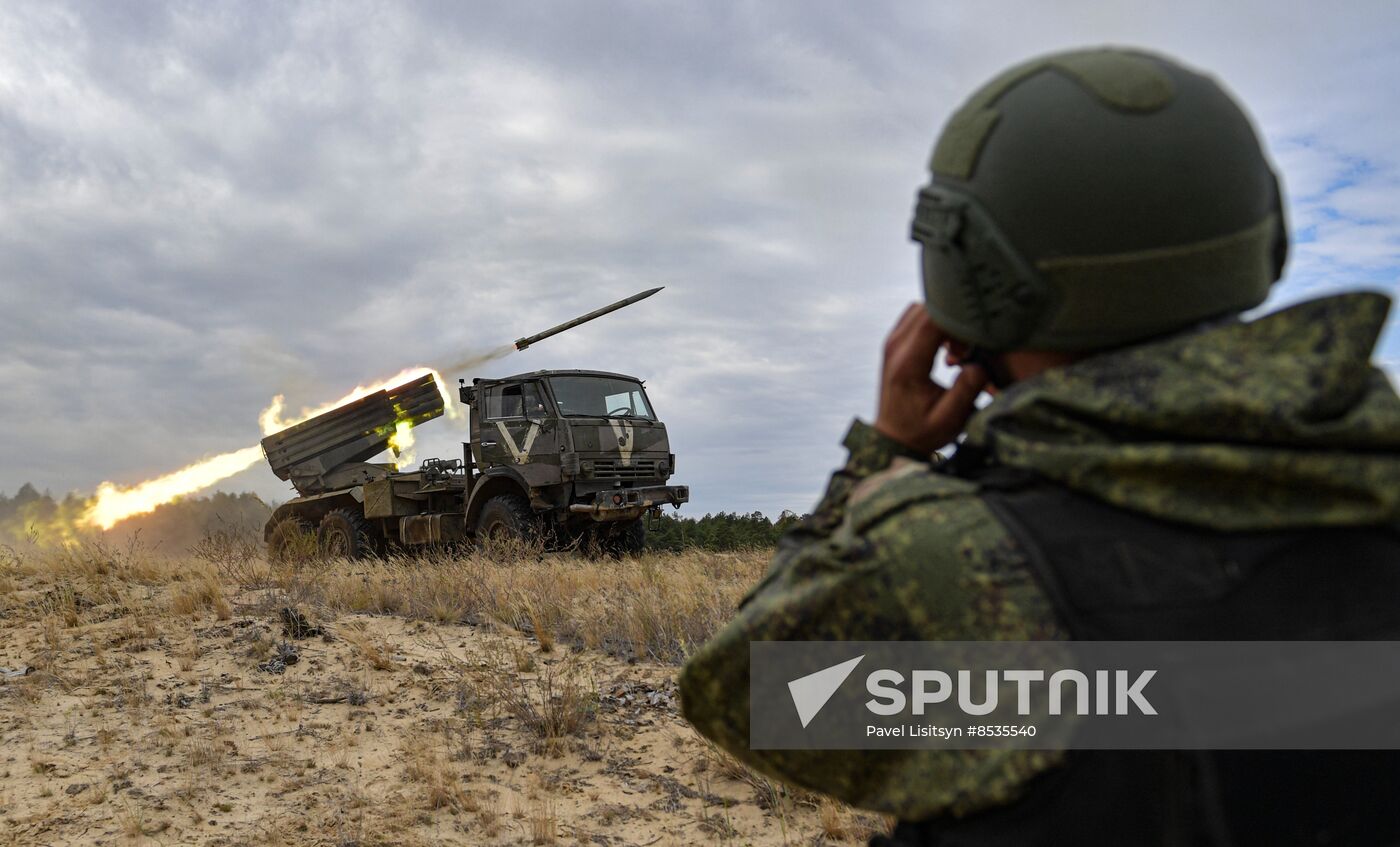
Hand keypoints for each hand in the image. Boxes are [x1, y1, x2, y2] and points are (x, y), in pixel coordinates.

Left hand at [873, 304, 988, 454]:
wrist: (894, 438)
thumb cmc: (923, 431)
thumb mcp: (951, 419)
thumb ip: (967, 389)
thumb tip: (979, 362)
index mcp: (908, 363)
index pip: (934, 320)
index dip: (960, 321)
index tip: (978, 336)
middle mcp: (895, 347)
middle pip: (928, 308)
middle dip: (955, 320)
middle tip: (968, 348)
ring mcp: (892, 342)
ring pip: (923, 309)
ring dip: (945, 321)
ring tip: (958, 349)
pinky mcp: (895, 343)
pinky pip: (917, 317)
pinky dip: (936, 324)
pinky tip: (947, 347)